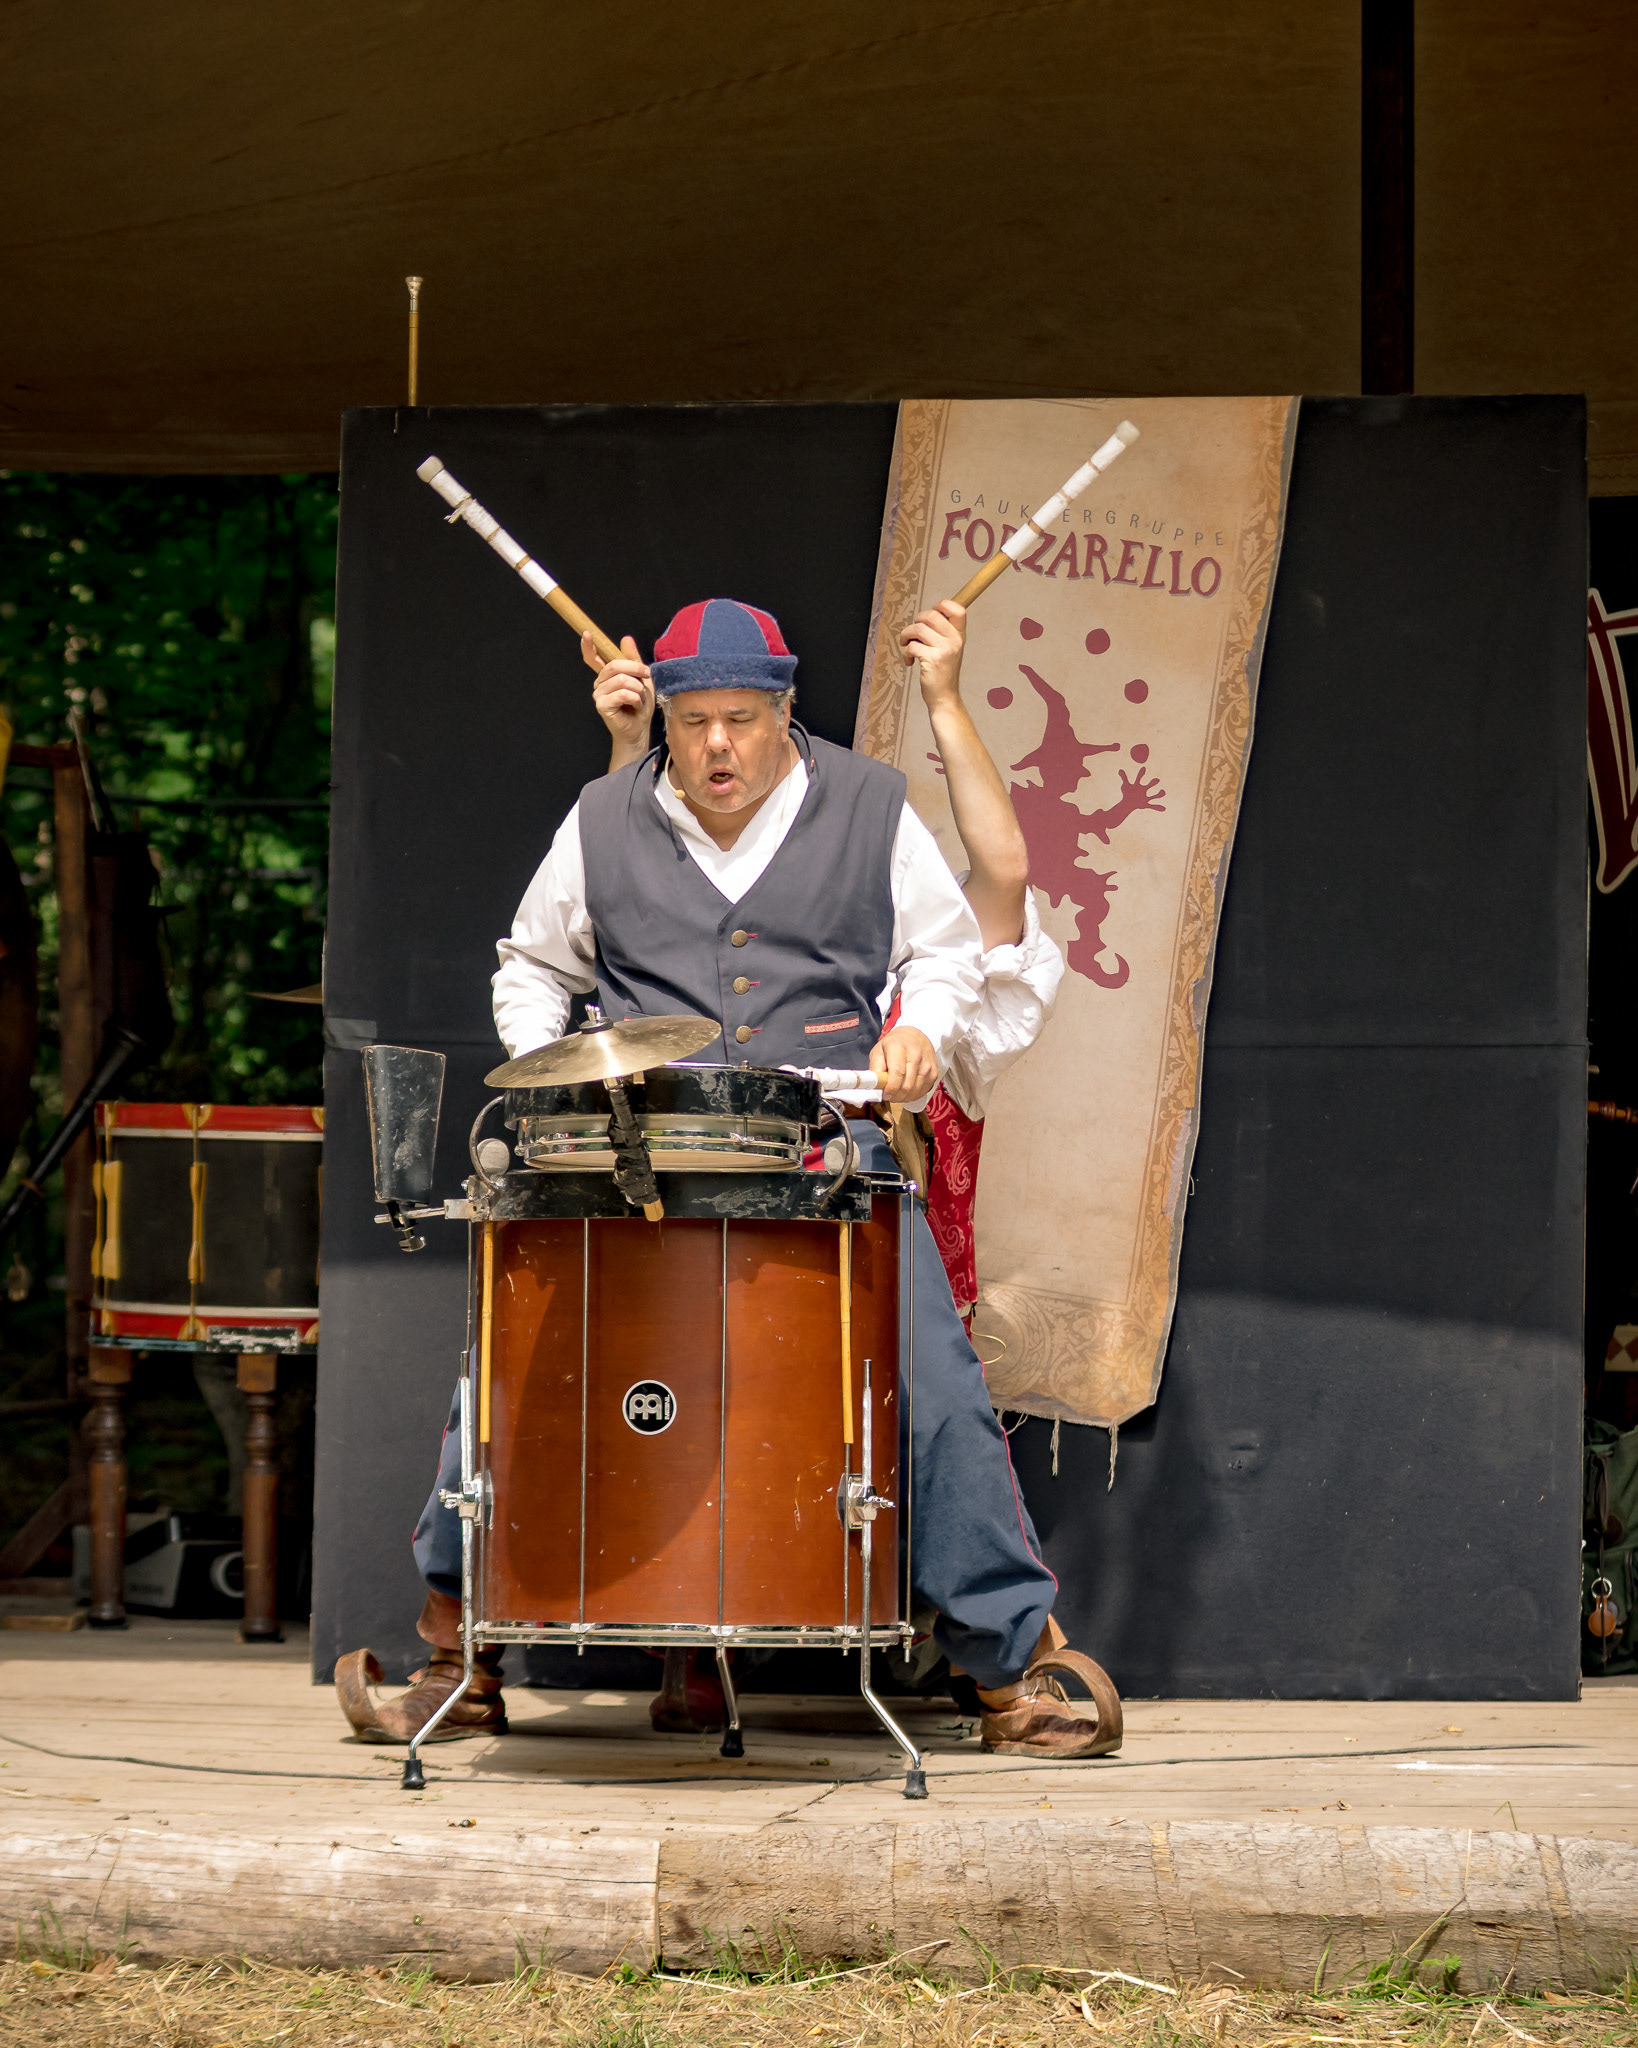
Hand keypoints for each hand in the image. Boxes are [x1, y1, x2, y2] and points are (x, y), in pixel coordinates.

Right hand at [585, 632, 654, 765]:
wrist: (639, 729)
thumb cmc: (639, 705)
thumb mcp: (641, 678)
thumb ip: (633, 659)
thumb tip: (626, 638)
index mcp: (607, 675)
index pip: (593, 658)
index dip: (588, 646)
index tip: (587, 633)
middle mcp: (600, 682)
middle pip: (615, 665)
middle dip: (636, 669)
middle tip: (647, 676)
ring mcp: (599, 694)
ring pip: (621, 679)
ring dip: (638, 689)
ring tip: (640, 699)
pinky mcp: (601, 705)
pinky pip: (621, 693)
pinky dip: (635, 698)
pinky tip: (636, 705)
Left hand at [869, 1025, 938, 1103]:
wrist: (915, 1036)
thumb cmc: (894, 1045)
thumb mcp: (878, 1051)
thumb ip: (875, 1068)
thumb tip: (874, 1086)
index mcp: (899, 1048)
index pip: (897, 1073)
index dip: (890, 1088)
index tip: (884, 1095)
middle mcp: (916, 1055)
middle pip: (907, 1085)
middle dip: (895, 1096)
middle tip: (888, 1096)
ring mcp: (927, 1065)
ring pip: (915, 1091)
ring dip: (903, 1097)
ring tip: (896, 1093)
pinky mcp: (934, 1073)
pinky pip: (922, 1092)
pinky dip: (913, 1096)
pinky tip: (906, 1091)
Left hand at [899, 600, 965, 707]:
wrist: (944, 697)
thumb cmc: (942, 672)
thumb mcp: (949, 649)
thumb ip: (943, 632)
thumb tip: (926, 615)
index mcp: (959, 635)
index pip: (958, 609)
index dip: (942, 605)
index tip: (930, 617)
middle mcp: (955, 640)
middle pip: (931, 614)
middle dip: (915, 621)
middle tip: (912, 634)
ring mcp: (944, 650)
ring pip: (918, 628)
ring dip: (906, 636)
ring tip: (907, 645)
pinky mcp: (932, 660)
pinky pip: (912, 646)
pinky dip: (906, 652)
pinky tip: (910, 660)